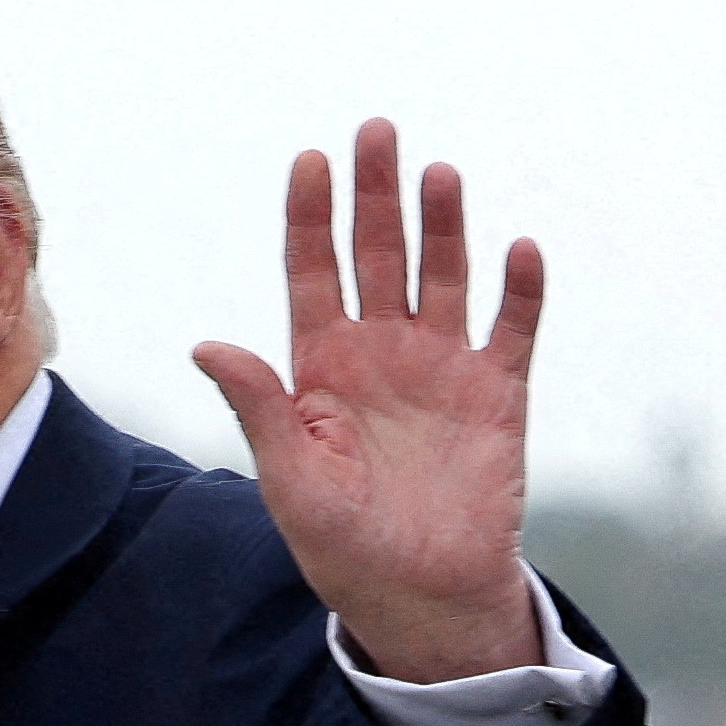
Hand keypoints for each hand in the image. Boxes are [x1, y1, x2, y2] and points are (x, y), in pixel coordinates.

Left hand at [194, 118, 546, 683]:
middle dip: (376, 194)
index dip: (311, 217)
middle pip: (378, 255)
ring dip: (443, 225)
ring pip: (443, 276)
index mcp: (321, 366)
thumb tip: (206, 344)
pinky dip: (519, 291)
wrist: (418, 596)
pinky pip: (511, 329)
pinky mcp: (498, 394)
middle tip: (376, 130)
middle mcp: (382, 352)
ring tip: (438, 172)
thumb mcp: (290, 477)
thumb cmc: (341, 544)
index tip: (310, 158)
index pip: (312, 272)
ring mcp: (442, 367)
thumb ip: (259, 406)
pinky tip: (519, 249)